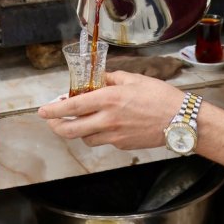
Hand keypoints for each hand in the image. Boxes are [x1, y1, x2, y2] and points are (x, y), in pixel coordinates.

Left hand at [37, 71, 184, 149]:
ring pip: (85, 138)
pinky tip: (104, 124)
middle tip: (52, 121)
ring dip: (78, 130)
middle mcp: (108, 120)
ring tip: (80, 120)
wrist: (180, 120)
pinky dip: (97, 133)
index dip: (54, 110)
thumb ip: (111, 78)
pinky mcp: (122, 145)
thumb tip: (96, 79)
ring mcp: (114, 136)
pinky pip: (102, 141)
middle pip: (71, 130)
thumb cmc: (159, 96)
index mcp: (109, 99)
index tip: (43, 110)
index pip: (73, 107)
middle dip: (56, 126)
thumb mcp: (134, 79)